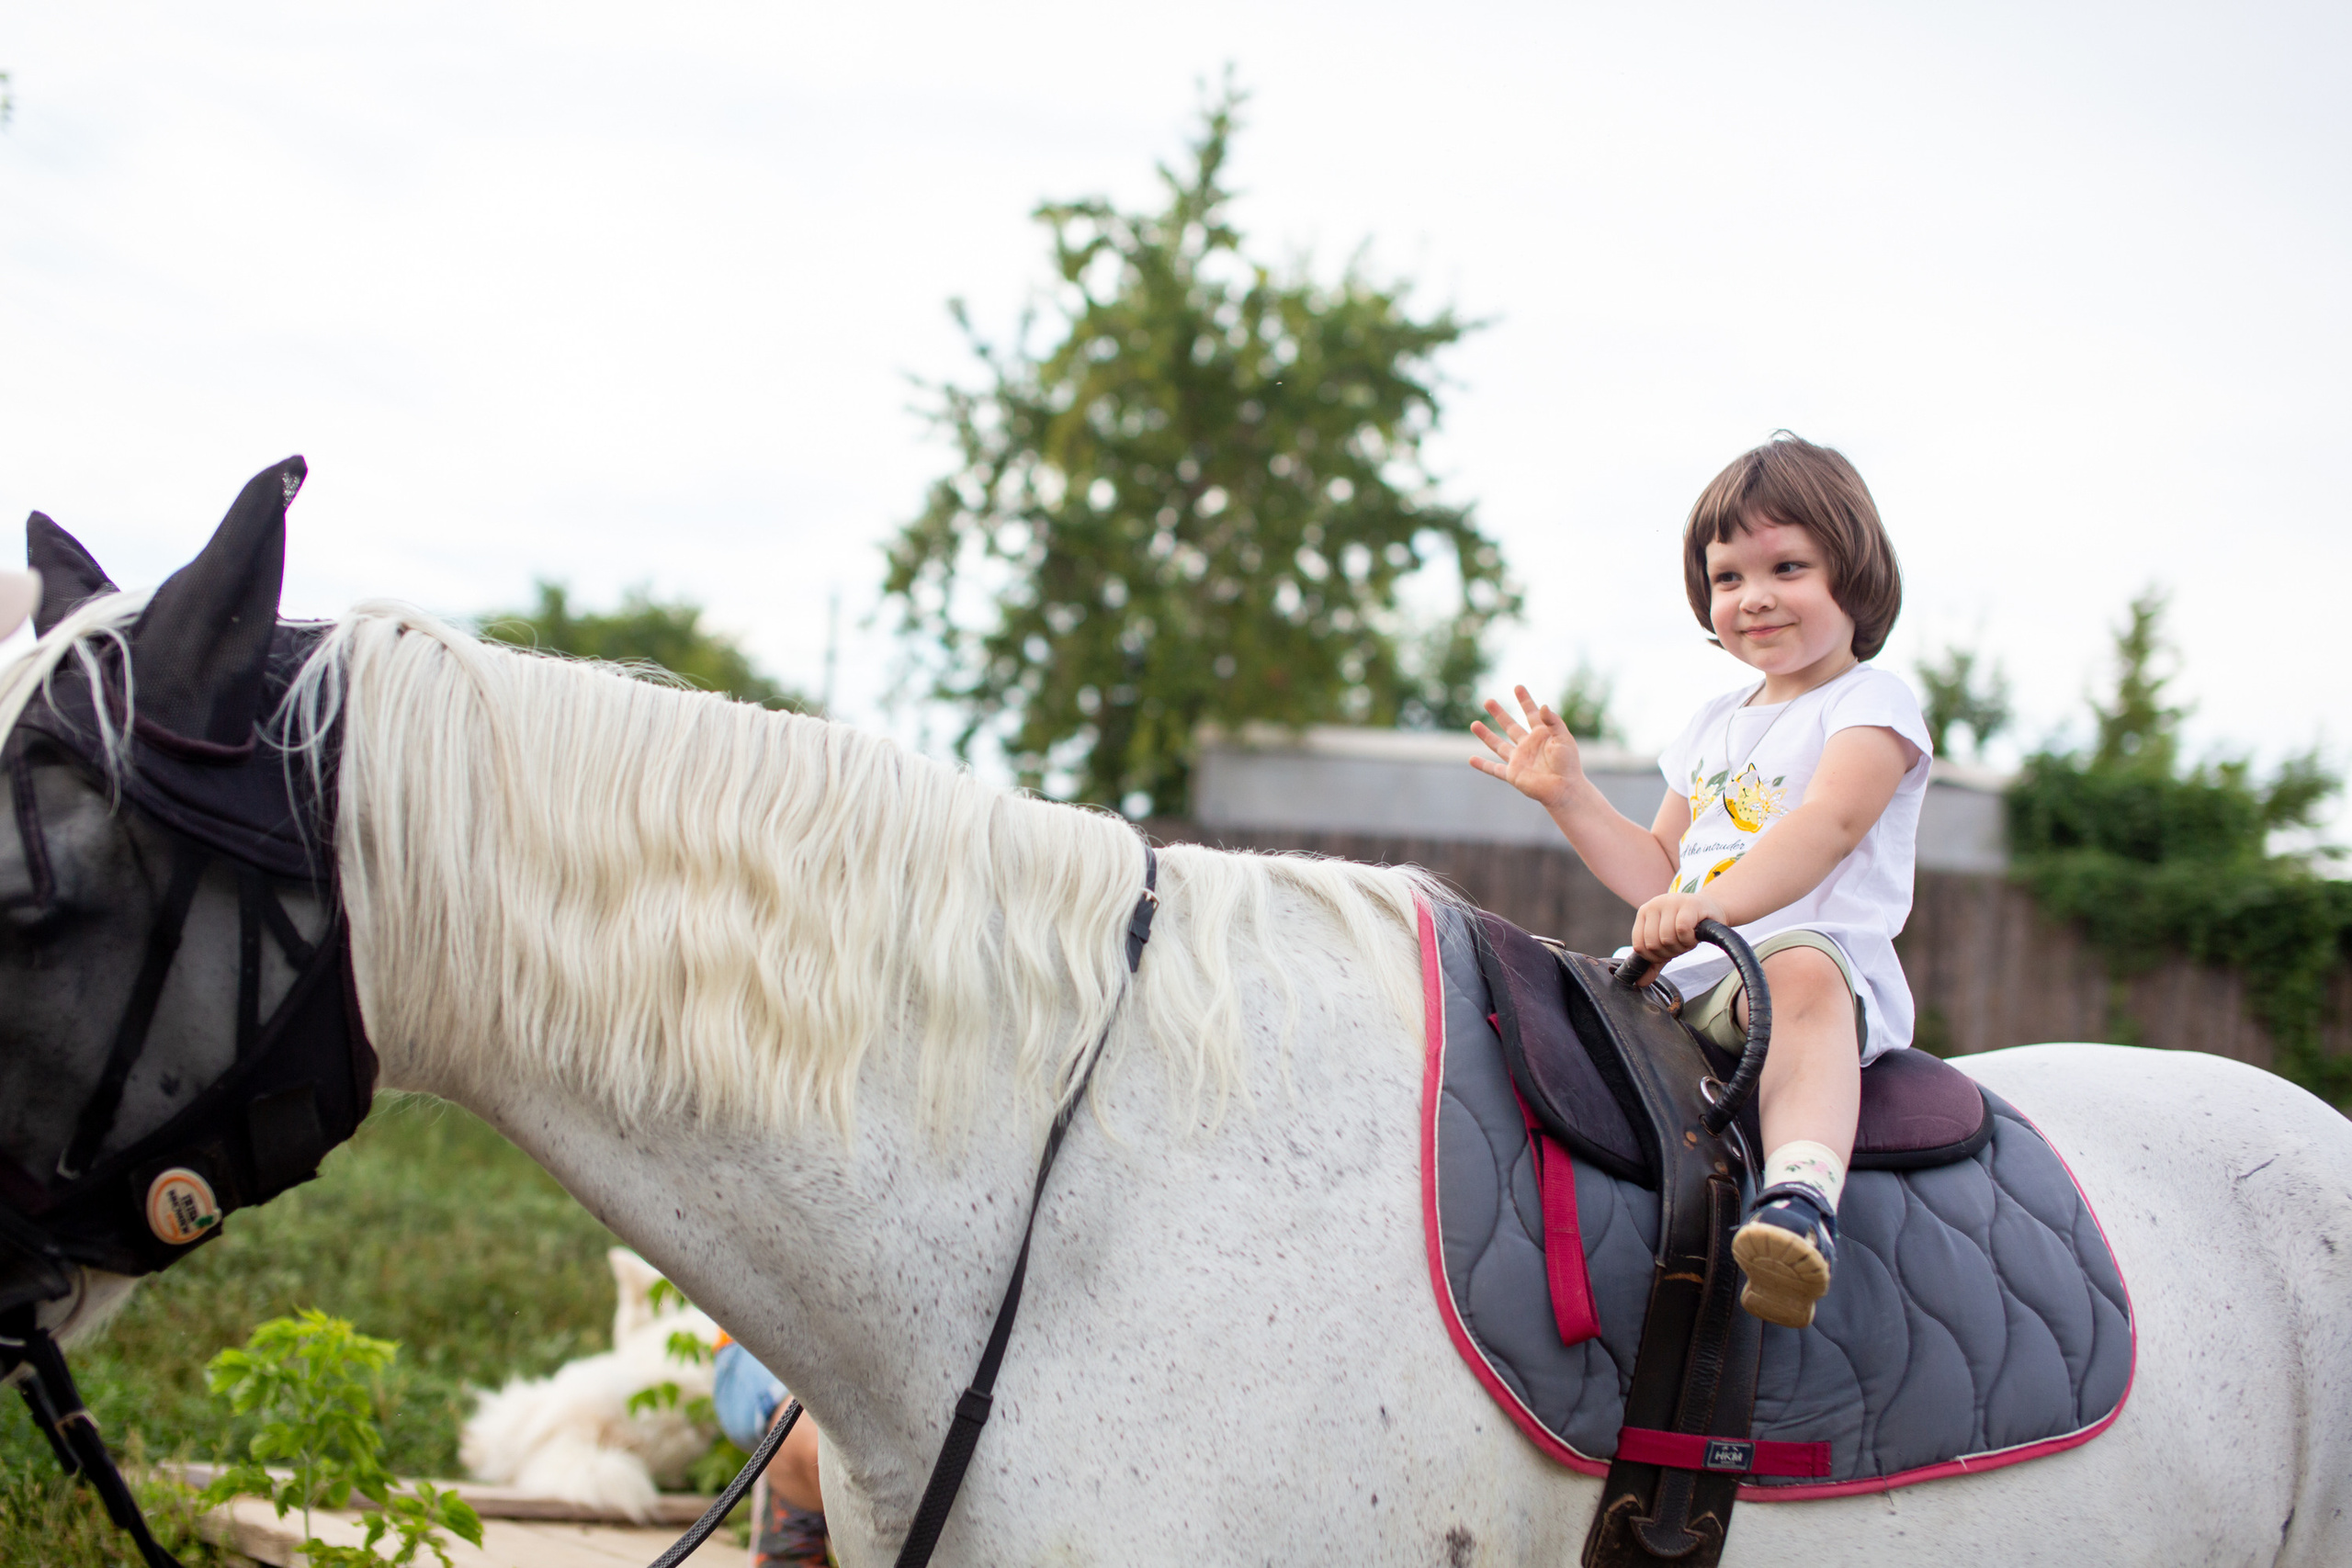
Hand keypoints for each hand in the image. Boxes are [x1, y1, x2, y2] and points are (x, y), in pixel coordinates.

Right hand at [1469, 686, 1584, 810]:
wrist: (1564, 789)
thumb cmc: (1568, 764)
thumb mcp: (1564, 739)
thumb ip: (1553, 722)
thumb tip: (1542, 706)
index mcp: (1542, 735)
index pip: (1531, 713)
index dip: (1524, 701)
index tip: (1517, 687)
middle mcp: (1528, 745)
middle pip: (1510, 726)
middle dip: (1499, 714)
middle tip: (1488, 701)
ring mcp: (1519, 759)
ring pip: (1498, 745)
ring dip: (1486, 735)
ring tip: (1474, 724)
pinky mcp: (1513, 774)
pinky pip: (1494, 769)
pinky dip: (1482, 765)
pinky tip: (1471, 759)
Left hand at [1628, 891, 1728, 978]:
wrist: (1712, 910)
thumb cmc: (1687, 928)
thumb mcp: (1667, 945)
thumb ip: (1653, 962)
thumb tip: (1640, 983)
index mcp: (1644, 913)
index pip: (1639, 946)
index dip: (1655, 957)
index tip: (1669, 953)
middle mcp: (1654, 904)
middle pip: (1653, 944)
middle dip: (1670, 952)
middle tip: (1682, 945)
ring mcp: (1671, 902)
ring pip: (1667, 938)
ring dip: (1682, 946)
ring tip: (1689, 939)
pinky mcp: (1689, 904)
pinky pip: (1682, 929)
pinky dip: (1689, 939)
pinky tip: (1695, 936)